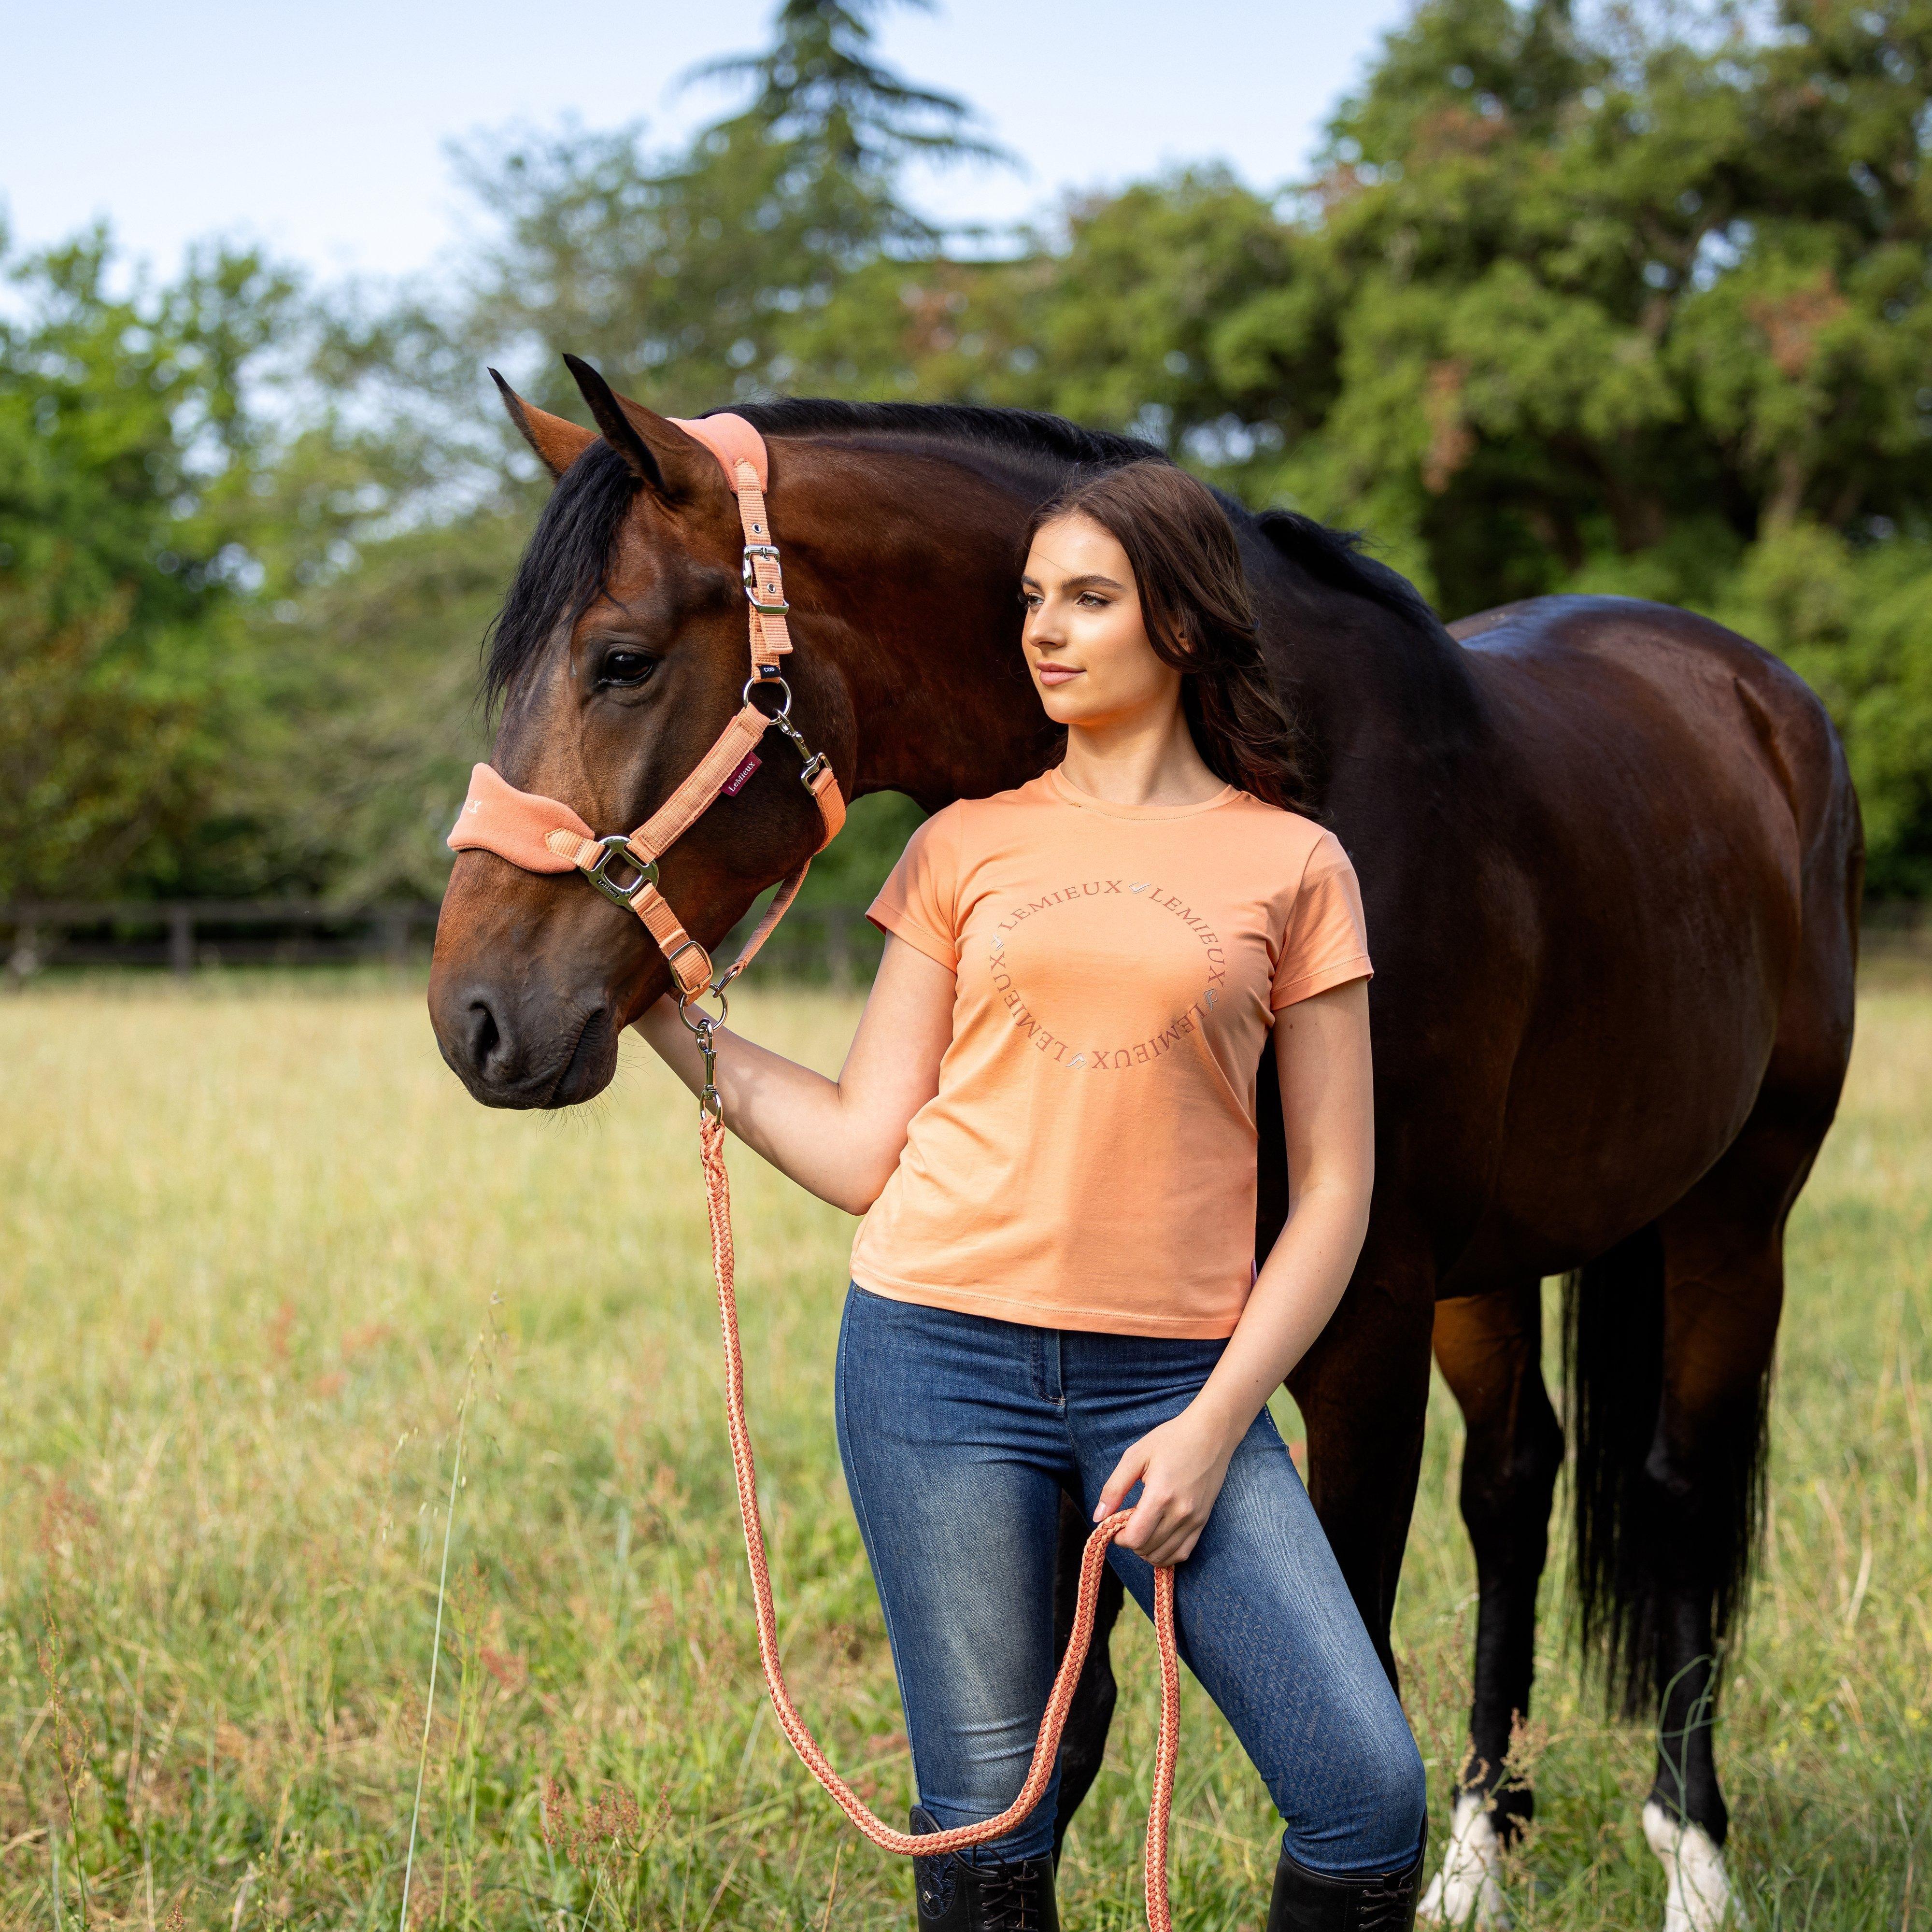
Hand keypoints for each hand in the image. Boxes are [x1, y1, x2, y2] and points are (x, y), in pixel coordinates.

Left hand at [1093, 1404, 1240, 1567]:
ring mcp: (1195, 1520)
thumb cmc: (1171, 1439)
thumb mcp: (1135, 1456)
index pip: (1135, 1538)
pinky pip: (1183, 1553)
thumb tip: (1098, 1516)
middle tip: (1126, 1522)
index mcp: (1161, 1495)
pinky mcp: (1203, 1521)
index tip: (1114, 1524)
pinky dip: (1166, 1554)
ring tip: (1141, 1528)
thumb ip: (1114, 1487)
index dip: (1118, 1537)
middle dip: (1130, 1542)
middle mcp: (1181, 1513)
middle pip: (1148, 1549)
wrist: (1211, 1433)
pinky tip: (1156, 1538)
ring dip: (1146, 1550)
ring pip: (1165, 1556)